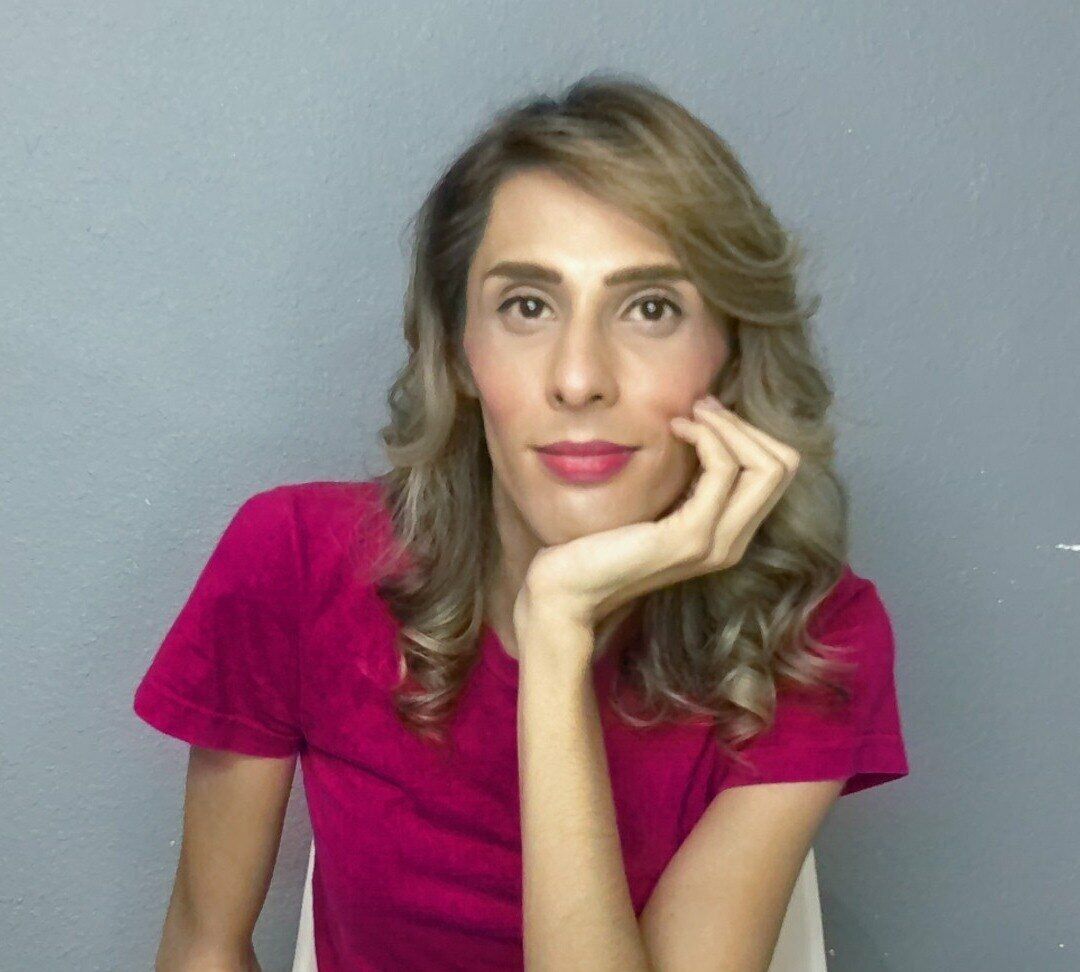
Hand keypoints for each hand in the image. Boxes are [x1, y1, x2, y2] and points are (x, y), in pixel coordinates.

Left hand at [514, 395, 800, 652]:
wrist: (569, 587)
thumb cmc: (601, 542)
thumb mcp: (657, 506)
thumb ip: (688, 482)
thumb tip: (704, 426)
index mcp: (728, 535)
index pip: (777, 472)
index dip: (748, 433)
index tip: (705, 413)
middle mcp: (732, 544)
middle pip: (783, 466)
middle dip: (744, 424)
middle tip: (701, 405)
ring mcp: (715, 544)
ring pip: (766, 467)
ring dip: (728, 426)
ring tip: (688, 414)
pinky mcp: (691, 537)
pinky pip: (725, 471)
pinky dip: (707, 438)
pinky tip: (676, 428)